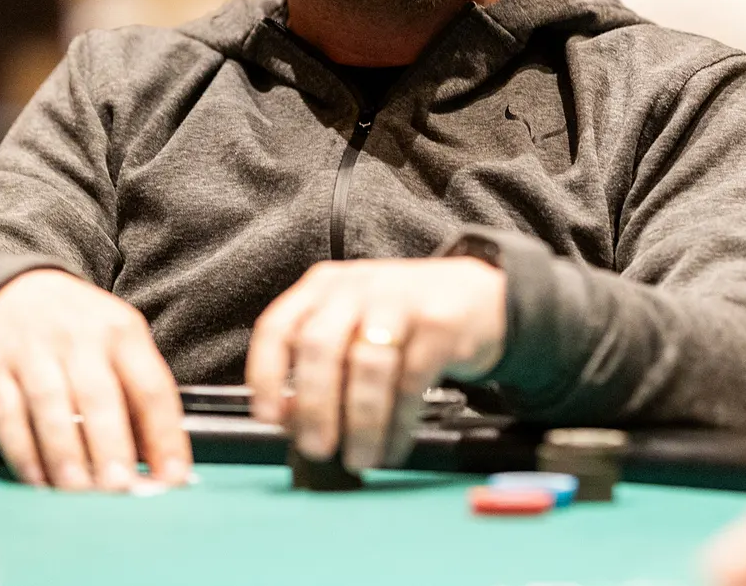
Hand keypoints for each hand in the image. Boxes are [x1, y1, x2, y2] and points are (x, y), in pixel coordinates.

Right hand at [0, 270, 191, 490]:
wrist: (14, 289)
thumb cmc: (81, 331)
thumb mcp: (119, 345)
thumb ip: (139, 397)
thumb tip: (160, 464)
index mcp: (123, 332)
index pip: (151, 387)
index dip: (165, 435)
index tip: (172, 478)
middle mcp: (79, 337)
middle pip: (99, 396)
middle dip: (111, 446)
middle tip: (120, 487)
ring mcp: (33, 350)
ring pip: (51, 406)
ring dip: (66, 454)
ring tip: (78, 491)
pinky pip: (7, 413)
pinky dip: (22, 452)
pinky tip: (37, 480)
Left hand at [245, 258, 504, 470]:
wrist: (480, 298)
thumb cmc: (404, 321)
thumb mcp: (355, 329)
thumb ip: (320, 367)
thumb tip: (291, 420)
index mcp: (323, 288)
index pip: (278, 326)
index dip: (265, 374)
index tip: (268, 416)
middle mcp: (356, 287)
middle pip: (319, 345)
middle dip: (314, 405)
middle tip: (317, 448)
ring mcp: (398, 300)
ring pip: (366, 365)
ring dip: (360, 423)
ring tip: (361, 458)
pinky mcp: (438, 323)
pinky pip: (411, 380)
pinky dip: (398, 423)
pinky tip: (393, 445)